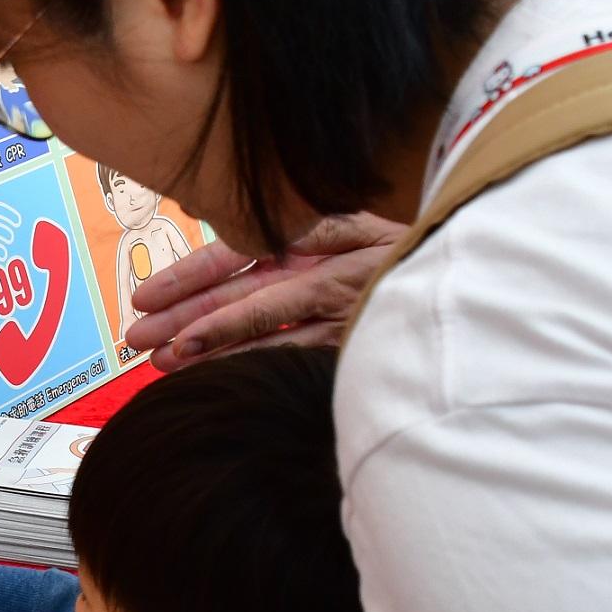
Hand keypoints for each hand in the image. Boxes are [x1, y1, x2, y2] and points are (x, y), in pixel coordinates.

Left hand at [121, 212, 407, 369]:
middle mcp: (330, 267)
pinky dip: (256, 365)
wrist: (474, 282)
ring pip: (267, 328)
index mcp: (322, 233)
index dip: (190, 274)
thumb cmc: (401, 259)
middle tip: (137, 338)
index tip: (144, 297)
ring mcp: (346, 306)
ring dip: (212, 345)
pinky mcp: (360, 339)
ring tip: (164, 362)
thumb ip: (296, 238)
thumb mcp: (354, 233)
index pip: (242, 251)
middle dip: (185, 315)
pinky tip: (221, 379)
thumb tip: (229, 241)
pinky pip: (298, 354)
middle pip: (244, 291)